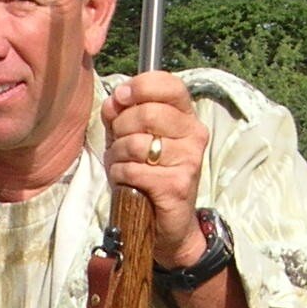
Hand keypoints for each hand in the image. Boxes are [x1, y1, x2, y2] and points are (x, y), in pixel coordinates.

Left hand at [102, 72, 208, 265]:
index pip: (169, 84)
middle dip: (120, 128)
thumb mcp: (131, 139)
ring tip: (123, 165)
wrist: (166, 223)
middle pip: (146, 113)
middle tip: (119, 144)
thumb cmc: (148, 176)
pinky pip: (134, 169)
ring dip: (118, 155)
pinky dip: (120, 175)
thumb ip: (121, 115)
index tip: (120, 98)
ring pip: (136, 143)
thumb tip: (112, 101)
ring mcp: (189, 159)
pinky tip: (126, 182)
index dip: (139, 86)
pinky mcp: (177, 184)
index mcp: (186, 116)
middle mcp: (194, 134)